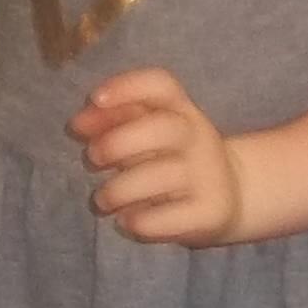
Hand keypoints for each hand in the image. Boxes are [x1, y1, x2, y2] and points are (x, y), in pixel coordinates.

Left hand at [71, 68, 244, 245]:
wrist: (229, 195)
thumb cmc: (172, 158)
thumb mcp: (148, 134)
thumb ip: (113, 123)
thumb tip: (78, 124)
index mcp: (181, 109)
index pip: (161, 85)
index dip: (127, 87)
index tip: (95, 99)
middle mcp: (198, 136)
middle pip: (163, 127)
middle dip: (118, 142)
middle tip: (92, 158)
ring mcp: (207, 174)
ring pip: (164, 175)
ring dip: (120, 189)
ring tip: (102, 201)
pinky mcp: (211, 211)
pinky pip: (174, 216)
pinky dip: (143, 221)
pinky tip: (127, 222)